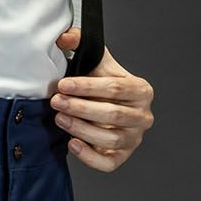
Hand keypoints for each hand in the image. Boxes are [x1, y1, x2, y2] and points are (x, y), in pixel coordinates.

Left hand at [49, 28, 154, 171]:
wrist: (102, 106)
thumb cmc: (100, 84)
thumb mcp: (95, 61)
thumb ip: (80, 42)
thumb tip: (63, 37)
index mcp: (141, 90)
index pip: (116, 88)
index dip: (87, 87)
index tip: (63, 84)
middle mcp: (143, 116)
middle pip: (113, 114)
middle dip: (81, 108)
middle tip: (56, 102)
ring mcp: (134, 138)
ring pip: (110, 139)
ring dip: (81, 129)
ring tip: (60, 118)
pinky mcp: (122, 157)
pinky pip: (108, 163)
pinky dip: (89, 156)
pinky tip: (71, 144)